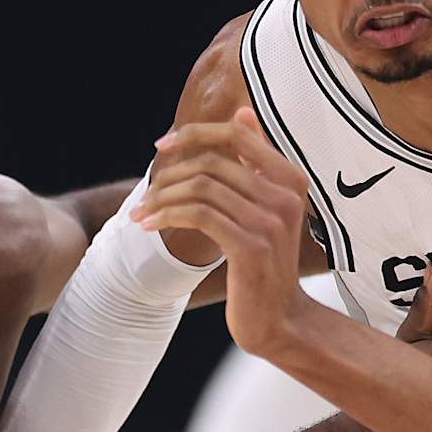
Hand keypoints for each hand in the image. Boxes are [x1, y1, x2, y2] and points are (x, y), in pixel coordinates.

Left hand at [136, 109, 312, 358]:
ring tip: (141, 213)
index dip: (194, 133)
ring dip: (162, 198)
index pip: (237, 133)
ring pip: (201, 188)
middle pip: (213, 162)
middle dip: (169, 175)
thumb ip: (255, 164)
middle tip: (146, 195)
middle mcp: (285, 195)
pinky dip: (167, 216)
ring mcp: (270, 222)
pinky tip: (149, 226)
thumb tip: (242, 113)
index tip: (161, 145)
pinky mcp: (251, 247)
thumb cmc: (265, 264)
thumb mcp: (265, 209)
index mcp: (291, 179)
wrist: (280, 319)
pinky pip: (199, 216)